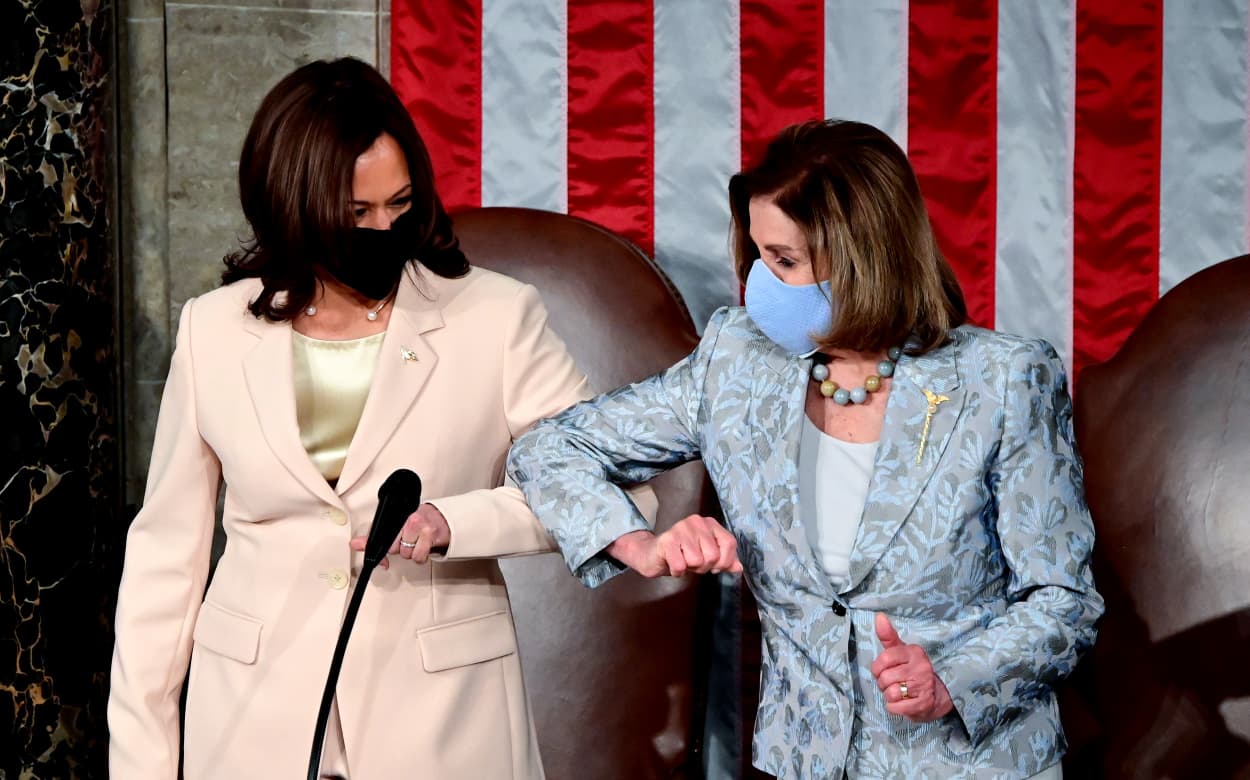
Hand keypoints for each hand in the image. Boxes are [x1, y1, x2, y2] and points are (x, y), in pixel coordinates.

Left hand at [349, 503, 450, 567]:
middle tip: (406, 541)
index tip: (381, 559)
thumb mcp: (395, 525)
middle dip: (399, 548)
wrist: (443, 519)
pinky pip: (418, 557)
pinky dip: (420, 557)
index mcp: (397, 515)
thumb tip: (355, 544)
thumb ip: (375, 536)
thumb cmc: (419, 521)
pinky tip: (422, 547)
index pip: (380, 534)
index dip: (379, 549)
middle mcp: (408, 518)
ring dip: (411, 552)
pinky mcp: (430, 535)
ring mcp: (419, 526)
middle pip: (393, 547)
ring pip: (405, 554)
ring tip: (416, 542)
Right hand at [606, 515, 742, 577]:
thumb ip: (724, 560)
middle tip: (692, 563)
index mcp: (709, 523)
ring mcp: (680, 529)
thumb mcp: (706, 556)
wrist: (651, 554)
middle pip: (713, 556)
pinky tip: (672, 563)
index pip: (730, 543)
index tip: (715, 566)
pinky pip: (681, 566)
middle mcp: (696, 522)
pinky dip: (677, 571)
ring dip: (690, 569)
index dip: (725, 561)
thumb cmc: (682, 555)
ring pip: (697, 561)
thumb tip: (739, 568)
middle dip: (704, 567)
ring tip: (682, 561)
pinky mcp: (667, 540)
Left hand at [870, 613, 953, 722]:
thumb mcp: (901, 652)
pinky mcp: (923, 704)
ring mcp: (924, 686)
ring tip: (899, 693)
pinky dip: (894, 707)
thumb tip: (879, 617)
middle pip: (885, 678)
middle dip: (884, 684)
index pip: (885, 659)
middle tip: (893, 683)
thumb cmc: (912, 671)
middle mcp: (921, 667)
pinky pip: (895, 707)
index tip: (882, 670)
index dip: (877, 668)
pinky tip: (903, 703)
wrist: (937, 696)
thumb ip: (888, 636)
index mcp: (914, 652)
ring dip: (889, 696)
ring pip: (890, 693)